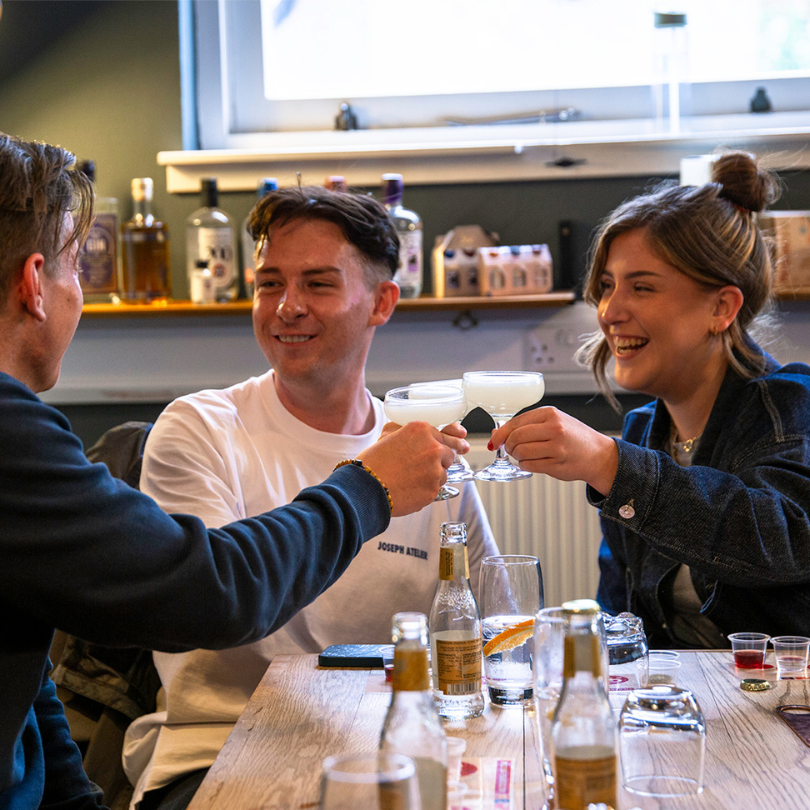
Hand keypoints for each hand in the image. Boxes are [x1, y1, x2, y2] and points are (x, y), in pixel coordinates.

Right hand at [358, 421, 457, 515]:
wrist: (366, 488)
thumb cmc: (372, 462)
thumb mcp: (387, 435)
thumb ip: (406, 430)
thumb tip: (418, 433)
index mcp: (421, 430)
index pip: (445, 434)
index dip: (451, 441)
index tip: (459, 444)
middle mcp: (432, 447)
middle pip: (449, 453)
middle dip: (441, 460)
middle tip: (428, 466)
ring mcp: (435, 469)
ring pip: (443, 473)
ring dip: (433, 476)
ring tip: (410, 479)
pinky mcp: (434, 489)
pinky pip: (436, 488)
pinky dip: (427, 490)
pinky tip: (410, 488)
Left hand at [489, 406, 618, 494]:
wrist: (598, 454)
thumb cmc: (572, 437)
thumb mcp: (552, 422)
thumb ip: (526, 426)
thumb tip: (496, 434)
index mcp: (550, 414)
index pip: (515, 423)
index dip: (501, 434)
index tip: (494, 442)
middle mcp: (554, 428)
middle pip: (516, 438)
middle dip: (508, 446)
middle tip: (511, 449)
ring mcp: (556, 447)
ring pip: (520, 452)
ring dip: (516, 456)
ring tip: (523, 455)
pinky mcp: (556, 465)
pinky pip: (528, 465)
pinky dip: (524, 465)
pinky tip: (531, 462)